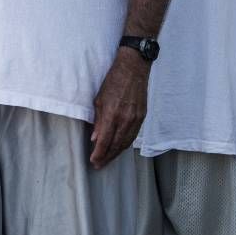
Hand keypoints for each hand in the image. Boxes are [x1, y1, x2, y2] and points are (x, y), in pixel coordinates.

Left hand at [89, 49, 147, 168]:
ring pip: (126, 143)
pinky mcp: (142, 117)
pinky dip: (125, 144)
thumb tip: (95, 138)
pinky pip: (133, 135)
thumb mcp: (99, 99)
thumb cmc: (113, 81)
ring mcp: (136, 119)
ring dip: (116, 153)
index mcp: (112, 114)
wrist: (134, 69)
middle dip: (107, 157)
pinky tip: (120, 148)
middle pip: (116, 145)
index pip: (104, 141)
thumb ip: (98, 120)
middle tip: (99, 165)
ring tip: (108, 160)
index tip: (93, 161)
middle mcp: (125, 119)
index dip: (99, 153)